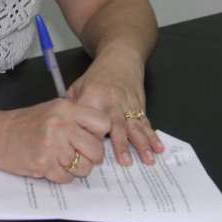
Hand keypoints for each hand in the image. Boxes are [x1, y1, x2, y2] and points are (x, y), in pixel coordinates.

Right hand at [0, 99, 109, 182]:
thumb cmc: (25, 123)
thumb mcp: (53, 110)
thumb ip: (76, 118)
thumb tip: (101, 134)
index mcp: (66, 108)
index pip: (102, 123)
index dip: (100, 133)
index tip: (91, 137)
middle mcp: (61, 125)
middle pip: (96, 149)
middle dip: (91, 157)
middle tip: (80, 154)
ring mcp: (52, 145)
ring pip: (84, 167)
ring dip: (77, 169)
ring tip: (64, 161)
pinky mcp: (43, 163)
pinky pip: (67, 178)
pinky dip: (62, 176)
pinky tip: (52, 166)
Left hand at [67, 44, 163, 165]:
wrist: (121, 59)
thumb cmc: (97, 76)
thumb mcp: (78, 86)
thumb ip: (71, 107)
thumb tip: (63, 130)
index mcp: (94, 98)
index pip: (91, 120)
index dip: (92, 137)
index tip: (92, 153)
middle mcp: (113, 103)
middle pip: (117, 125)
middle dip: (122, 144)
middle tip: (125, 162)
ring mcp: (128, 106)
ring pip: (136, 127)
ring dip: (142, 144)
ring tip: (148, 159)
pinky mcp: (139, 107)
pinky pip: (146, 123)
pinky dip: (153, 136)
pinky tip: (158, 148)